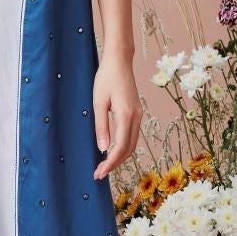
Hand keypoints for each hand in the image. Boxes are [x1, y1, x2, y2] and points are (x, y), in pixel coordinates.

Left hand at [92, 57, 141, 181]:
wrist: (119, 62)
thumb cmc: (106, 79)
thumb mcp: (98, 102)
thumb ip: (101, 126)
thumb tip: (102, 149)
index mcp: (126, 115)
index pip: (120, 147)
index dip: (110, 163)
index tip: (99, 173)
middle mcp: (136, 117)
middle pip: (129, 149)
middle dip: (114, 164)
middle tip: (98, 174)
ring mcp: (138, 115)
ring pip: (132, 144)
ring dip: (119, 157)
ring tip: (103, 166)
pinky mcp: (136, 113)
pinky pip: (132, 136)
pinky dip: (123, 148)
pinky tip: (111, 152)